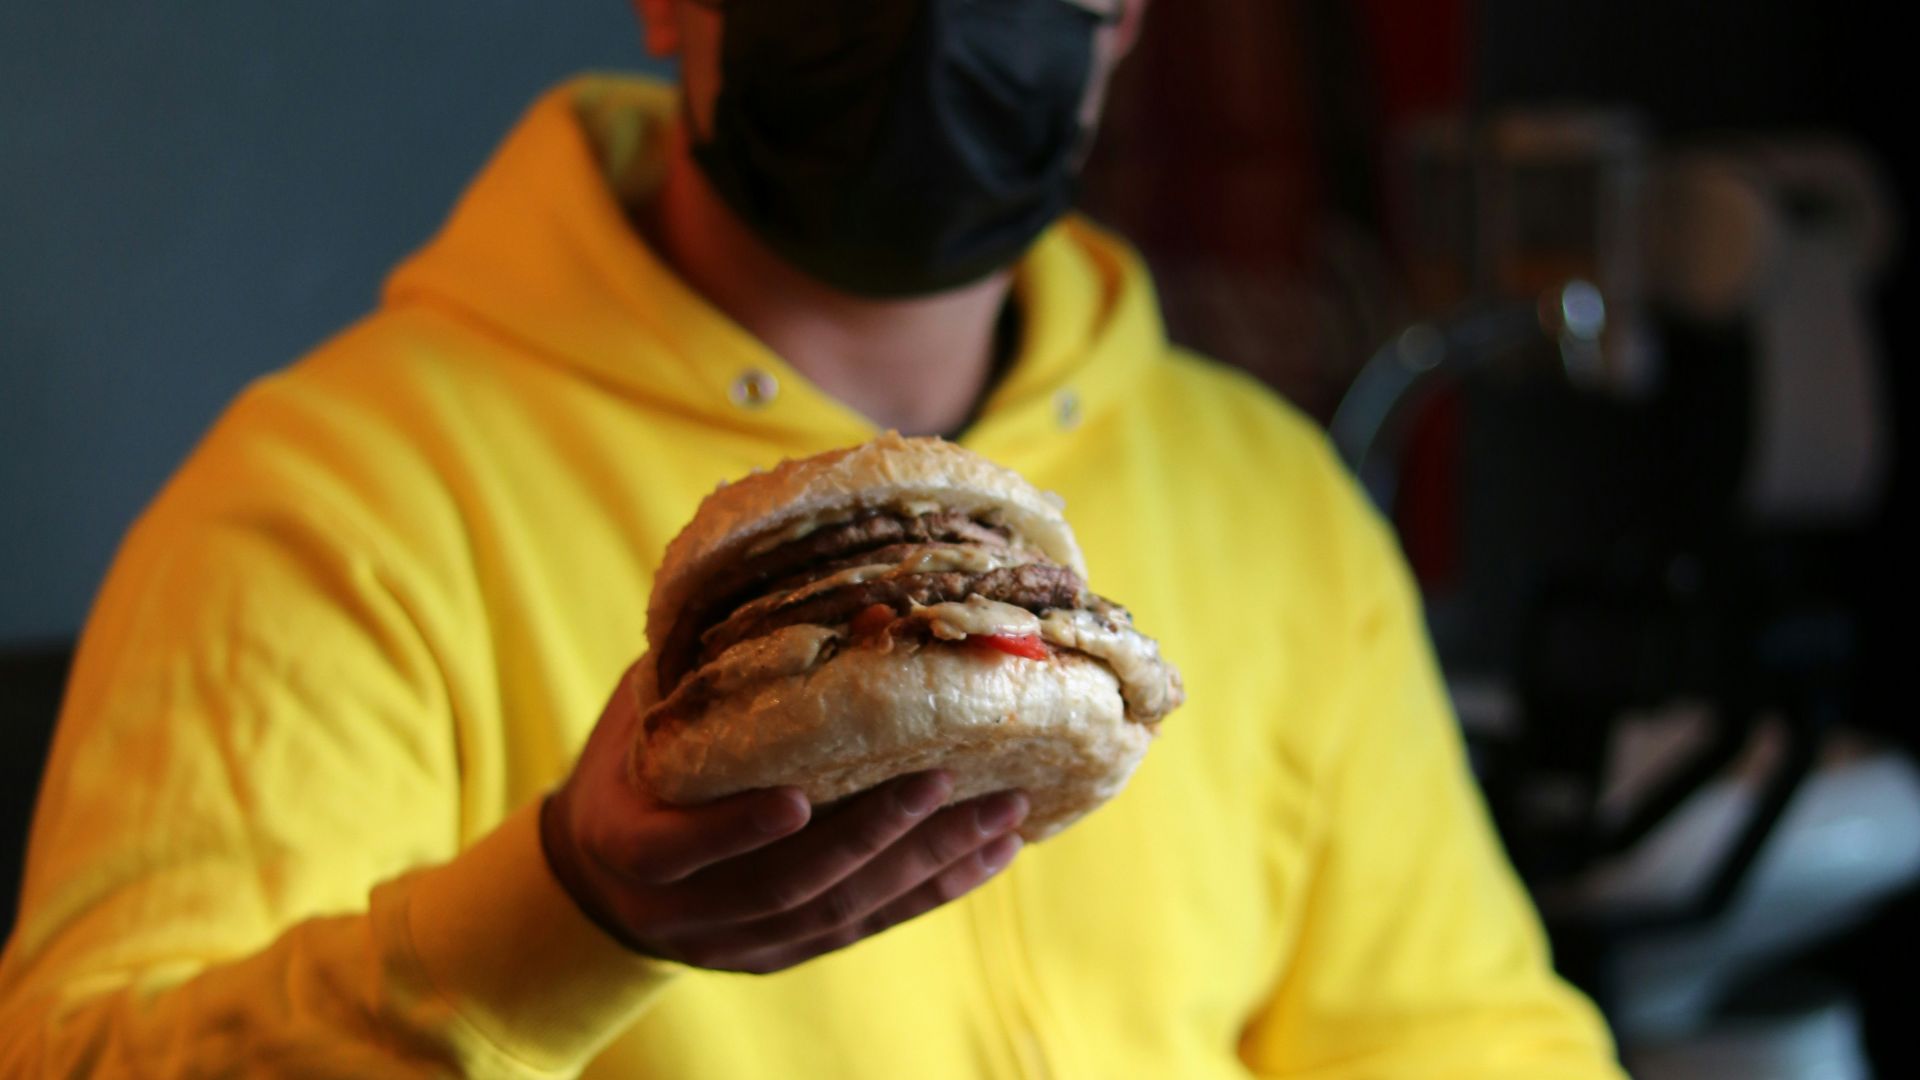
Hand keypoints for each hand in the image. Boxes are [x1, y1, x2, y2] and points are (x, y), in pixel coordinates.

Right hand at [541, 661, 1028, 974]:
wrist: (605, 879)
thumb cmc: (631, 765)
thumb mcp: (638, 714)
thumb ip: (698, 678)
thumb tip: (811, 601)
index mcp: (628, 844)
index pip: (674, 849)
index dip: (735, 829)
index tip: (797, 797)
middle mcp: (682, 911)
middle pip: (787, 886)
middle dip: (872, 835)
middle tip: (943, 778)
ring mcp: (739, 944)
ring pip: (841, 913)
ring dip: (926, 863)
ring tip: (1000, 812)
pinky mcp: (787, 954)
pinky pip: (869, 927)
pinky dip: (935, 890)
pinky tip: (992, 853)